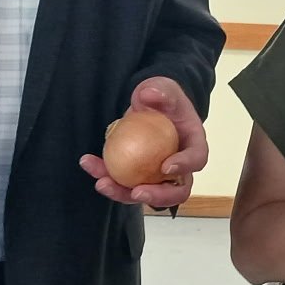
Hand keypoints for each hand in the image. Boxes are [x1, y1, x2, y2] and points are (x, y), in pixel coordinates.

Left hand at [80, 77, 208, 209]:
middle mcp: (180, 167)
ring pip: (146, 193)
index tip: (166, 167)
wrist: (149, 105)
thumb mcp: (164, 88)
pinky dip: (104, 175)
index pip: (196, 159)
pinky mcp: (137, 176)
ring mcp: (158, 176)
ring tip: (102, 183)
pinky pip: (122, 181)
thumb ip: (160, 90)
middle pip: (176, 191)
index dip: (185, 167)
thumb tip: (149, 96)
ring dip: (123, 193)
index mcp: (193, 146)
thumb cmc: (163, 98)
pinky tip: (88, 163)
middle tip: (137, 192)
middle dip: (157, 196)